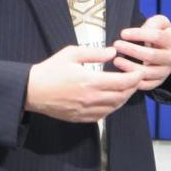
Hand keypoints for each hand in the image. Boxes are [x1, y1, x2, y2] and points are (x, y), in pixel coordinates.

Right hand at [25, 46, 142, 121]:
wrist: (31, 91)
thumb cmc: (50, 70)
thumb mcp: (71, 54)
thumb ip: (95, 53)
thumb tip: (113, 52)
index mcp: (90, 81)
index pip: (123, 82)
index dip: (135, 77)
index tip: (139, 70)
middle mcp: (91, 98)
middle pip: (122, 96)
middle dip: (133, 87)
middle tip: (135, 78)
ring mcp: (86, 110)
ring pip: (114, 107)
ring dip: (124, 98)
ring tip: (126, 87)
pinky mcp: (80, 118)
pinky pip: (103, 115)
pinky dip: (112, 107)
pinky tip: (112, 99)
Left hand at [113, 15, 170, 91]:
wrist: (165, 52)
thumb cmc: (158, 34)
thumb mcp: (160, 23)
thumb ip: (153, 23)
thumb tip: (142, 31)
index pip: (156, 37)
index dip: (139, 34)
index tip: (123, 33)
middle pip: (151, 55)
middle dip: (132, 50)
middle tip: (117, 45)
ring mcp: (165, 72)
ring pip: (147, 72)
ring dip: (130, 67)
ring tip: (116, 60)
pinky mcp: (157, 82)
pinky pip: (145, 84)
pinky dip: (133, 81)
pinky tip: (122, 74)